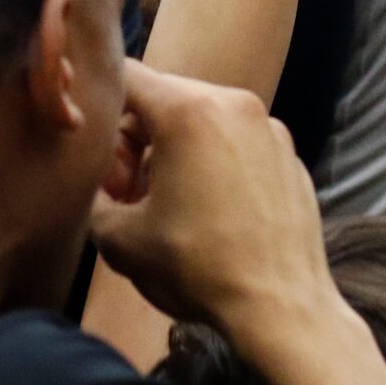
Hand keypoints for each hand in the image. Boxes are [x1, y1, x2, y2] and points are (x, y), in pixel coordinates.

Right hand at [91, 62, 340, 340]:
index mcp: (189, 110)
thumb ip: (95, 200)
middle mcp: (235, 103)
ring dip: (176, 152)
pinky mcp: (290, 156)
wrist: (283, 309)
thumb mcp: (121, 241)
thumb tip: (99, 189)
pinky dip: (216, 164)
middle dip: (137, 139)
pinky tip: (213, 214)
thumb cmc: (199, 269)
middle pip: (166, 98)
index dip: (101, 111)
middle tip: (130, 194)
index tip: (100, 159)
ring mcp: (270, 128)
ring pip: (203, 119)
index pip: (127, 75)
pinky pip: (237, 143)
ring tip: (171, 206)